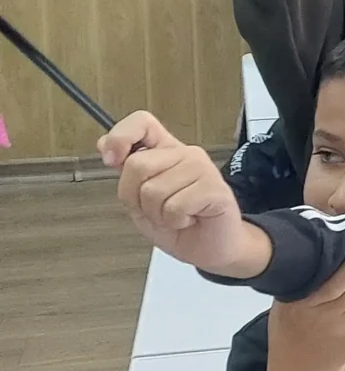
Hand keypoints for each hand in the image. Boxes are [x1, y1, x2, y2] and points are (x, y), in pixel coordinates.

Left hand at [102, 112, 266, 275]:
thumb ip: (125, 172)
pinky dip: (174, 221)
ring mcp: (203, 169)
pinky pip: (175, 206)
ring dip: (157, 214)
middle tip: (156, 209)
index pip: (142, 122)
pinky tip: (189, 220)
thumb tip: (104, 145)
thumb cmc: (177, 223)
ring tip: (175, 216)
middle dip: (135, 197)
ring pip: (153, 190)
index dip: (121, 136)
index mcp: (166, 151)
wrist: (209, 248)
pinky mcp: (215, 189)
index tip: (112, 161)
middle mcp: (186, 154)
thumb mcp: (139, 199)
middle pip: (137, 164)